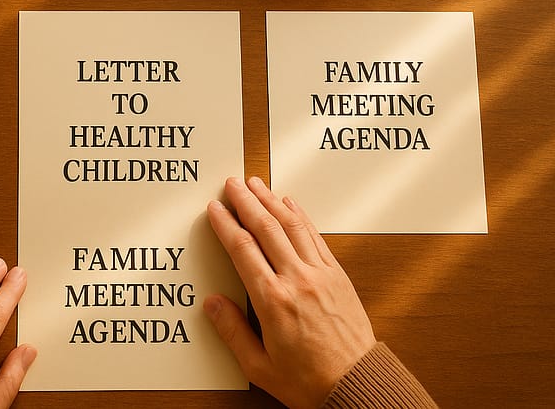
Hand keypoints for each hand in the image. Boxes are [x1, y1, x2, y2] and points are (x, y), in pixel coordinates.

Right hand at [205, 176, 375, 408]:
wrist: (357, 385)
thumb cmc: (308, 381)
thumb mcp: (258, 365)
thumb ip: (232, 330)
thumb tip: (212, 302)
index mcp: (272, 300)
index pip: (242, 249)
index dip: (226, 224)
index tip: (215, 208)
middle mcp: (297, 280)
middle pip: (266, 228)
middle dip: (246, 201)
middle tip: (232, 183)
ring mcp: (320, 274)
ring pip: (291, 226)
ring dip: (272, 200)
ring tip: (256, 183)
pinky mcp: (338, 275)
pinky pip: (316, 237)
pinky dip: (300, 216)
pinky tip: (290, 203)